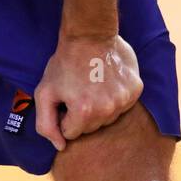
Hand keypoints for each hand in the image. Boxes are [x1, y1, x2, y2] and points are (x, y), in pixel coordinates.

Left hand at [34, 35, 142, 149]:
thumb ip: (46, 124)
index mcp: (84, 112)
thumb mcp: (44, 92)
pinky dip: (114, 97)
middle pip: (91, 128)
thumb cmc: (64, 63)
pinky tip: (106, 80)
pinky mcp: (136, 90)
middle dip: (81, 114)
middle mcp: (108, 110)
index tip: (65, 99)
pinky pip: (122, 105)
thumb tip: (60, 146)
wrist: (90, 34)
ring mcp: (125, 100)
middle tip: (77, 90)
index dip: (64, 116)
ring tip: (92, 84)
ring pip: (107, 118)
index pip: (71, 133)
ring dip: (98, 107)